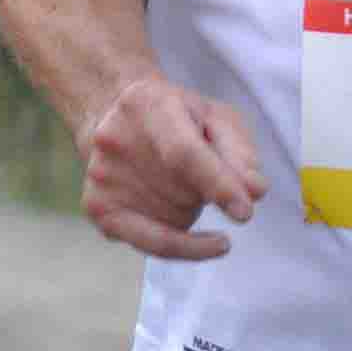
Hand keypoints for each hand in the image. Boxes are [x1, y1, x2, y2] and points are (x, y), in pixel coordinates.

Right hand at [77, 74, 265, 259]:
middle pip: (184, 191)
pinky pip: (155, 244)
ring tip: (180, 180)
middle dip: (209, 191)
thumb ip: (239, 152)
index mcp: (145, 104)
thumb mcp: (216, 117)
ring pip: (176, 218)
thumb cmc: (177, 118)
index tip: (245, 211)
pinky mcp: (98, 208)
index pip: (184, 154)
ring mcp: (102, 177)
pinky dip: (189, 246)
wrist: (117, 118)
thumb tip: (254, 191)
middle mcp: (114, 140)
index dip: (217, 184)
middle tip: (202, 168)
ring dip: (194, 208)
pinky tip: (211, 244)